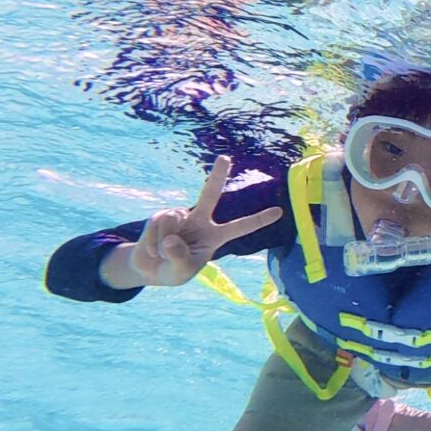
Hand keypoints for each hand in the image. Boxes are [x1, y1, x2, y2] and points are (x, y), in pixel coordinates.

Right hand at [124, 155, 285, 287]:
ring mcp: (180, 216)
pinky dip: (152, 243)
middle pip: (209, 195)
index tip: (279, 212)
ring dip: (162, 245)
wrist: (151, 270)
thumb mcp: (181, 271)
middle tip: (225, 158)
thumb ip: (179, 257)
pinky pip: (157, 226)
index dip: (258, 220)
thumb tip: (171, 238)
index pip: (240, 227)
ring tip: (162, 255)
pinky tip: (152, 250)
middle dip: (217, 176)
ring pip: (172, 223)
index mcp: (215, 236)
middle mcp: (200, 221)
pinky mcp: (161, 216)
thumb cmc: (174, 271)